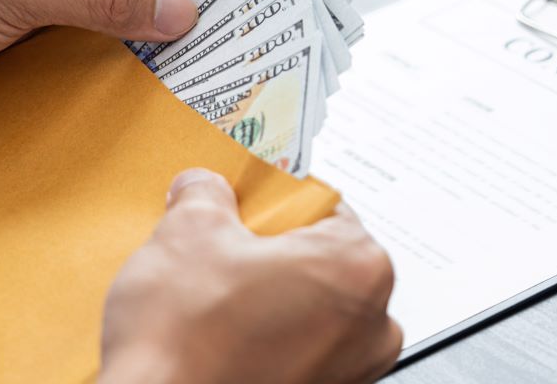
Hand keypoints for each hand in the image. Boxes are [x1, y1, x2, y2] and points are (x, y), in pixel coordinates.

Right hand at [99, 169, 401, 383]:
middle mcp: (370, 325)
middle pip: (319, 259)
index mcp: (358, 267)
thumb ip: (205, 196)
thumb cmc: (186, 347)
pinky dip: (265, 340)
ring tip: (213, 296)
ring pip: (309, 308)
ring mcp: (349, 373)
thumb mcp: (187, 233)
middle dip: (270, 252)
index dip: (274, 201)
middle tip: (222, 249)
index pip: (323, 205)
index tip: (244, 204)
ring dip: (267, 298)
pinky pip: (297, 351)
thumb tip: (202, 189)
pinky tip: (220, 335)